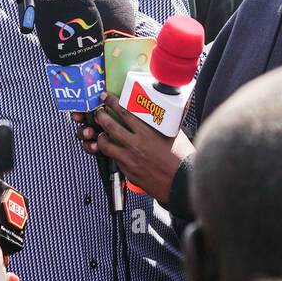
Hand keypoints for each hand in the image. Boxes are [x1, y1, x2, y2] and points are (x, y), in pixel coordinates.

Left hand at [72, 93, 192, 202]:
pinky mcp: (129, 172)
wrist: (182, 182)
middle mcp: (136, 145)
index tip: (107, 98)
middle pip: (110, 126)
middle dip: (101, 116)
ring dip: (101, 137)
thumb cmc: (182, 159)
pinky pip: (114, 159)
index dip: (112, 103)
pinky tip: (114, 150)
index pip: (124, 112)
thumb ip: (161, 124)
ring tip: (101, 133)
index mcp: (147, 133)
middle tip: (99, 112)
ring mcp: (130, 159)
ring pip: (106, 145)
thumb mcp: (173, 133)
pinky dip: (112, 153)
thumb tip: (157, 114)